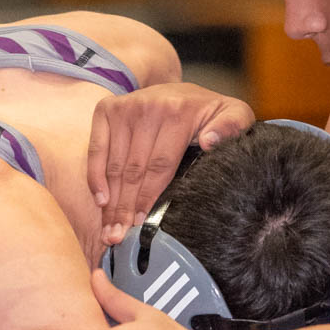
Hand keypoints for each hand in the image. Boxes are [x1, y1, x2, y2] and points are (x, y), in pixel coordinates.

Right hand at [88, 84, 254, 244]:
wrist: (186, 92)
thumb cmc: (211, 114)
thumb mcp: (235, 114)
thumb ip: (232, 125)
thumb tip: (210, 141)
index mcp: (179, 112)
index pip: (160, 165)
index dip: (149, 198)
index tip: (142, 224)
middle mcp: (148, 107)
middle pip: (134, 170)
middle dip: (125, 208)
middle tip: (119, 238)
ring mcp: (126, 107)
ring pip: (115, 164)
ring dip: (110, 201)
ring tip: (109, 230)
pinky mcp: (107, 109)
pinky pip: (96, 148)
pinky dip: (95, 176)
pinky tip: (100, 200)